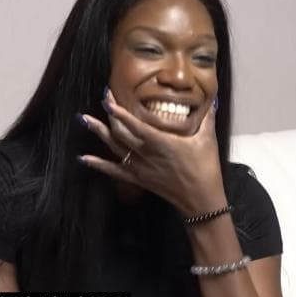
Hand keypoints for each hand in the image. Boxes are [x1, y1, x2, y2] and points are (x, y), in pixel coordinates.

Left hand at [77, 89, 224, 216]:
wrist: (200, 199)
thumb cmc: (205, 167)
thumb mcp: (207, 139)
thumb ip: (206, 117)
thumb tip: (211, 99)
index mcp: (161, 142)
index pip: (135, 124)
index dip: (119, 111)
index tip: (109, 97)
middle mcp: (146, 154)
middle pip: (120, 133)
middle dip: (109, 115)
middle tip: (103, 97)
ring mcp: (140, 167)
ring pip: (114, 148)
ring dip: (98, 133)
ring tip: (84, 119)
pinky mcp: (138, 179)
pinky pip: (114, 171)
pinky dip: (98, 164)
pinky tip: (83, 158)